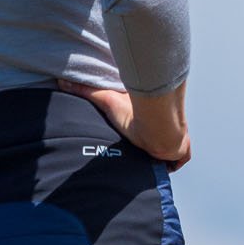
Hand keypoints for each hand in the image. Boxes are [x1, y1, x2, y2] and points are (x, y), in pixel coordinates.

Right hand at [57, 79, 190, 168]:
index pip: (146, 123)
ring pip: (169, 150)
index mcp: (149, 115)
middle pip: (158, 137)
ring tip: (149, 156)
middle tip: (139, 150)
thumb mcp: (106, 100)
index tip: (133, 135)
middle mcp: (164, 125)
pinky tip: (161, 161)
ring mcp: (175, 138)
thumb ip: (85, 91)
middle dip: (150, 144)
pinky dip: (171, 163)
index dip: (140, 130)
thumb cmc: (133, 112)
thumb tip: (61, 81)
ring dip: (161, 155)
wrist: (157, 124)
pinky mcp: (182, 149)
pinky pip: (179, 159)